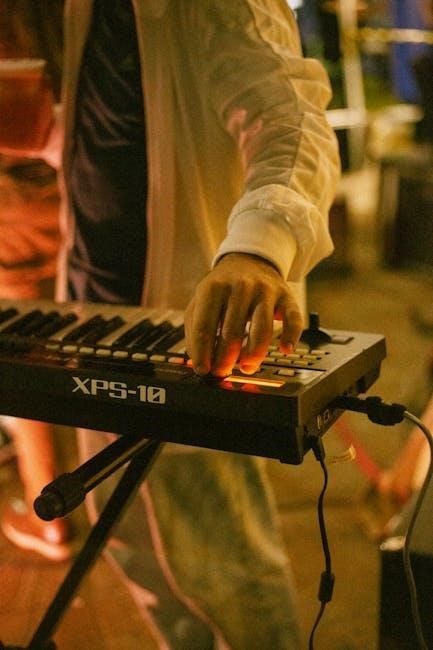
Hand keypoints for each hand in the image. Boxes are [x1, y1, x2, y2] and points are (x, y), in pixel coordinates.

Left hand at [184, 253, 303, 376]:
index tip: (202, 369)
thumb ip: (195, 327)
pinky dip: (290, 336)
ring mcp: (265, 291)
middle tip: (223, 372)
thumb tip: (197, 359)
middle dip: (226, 358)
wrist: (250, 259)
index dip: (202, 352)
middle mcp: (241, 287)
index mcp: (214, 288)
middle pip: (232, 331)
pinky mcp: (286, 296)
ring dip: (254, 354)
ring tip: (247, 367)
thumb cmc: (223, 287)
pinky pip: (293, 319)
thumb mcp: (201, 298)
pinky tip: (285, 349)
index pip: (204, 326)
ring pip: (262, 329)